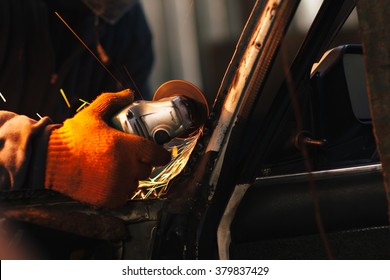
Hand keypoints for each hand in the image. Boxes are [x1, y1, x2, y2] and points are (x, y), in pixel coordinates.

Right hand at [44, 89, 170, 207]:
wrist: (50, 161)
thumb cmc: (72, 137)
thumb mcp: (92, 114)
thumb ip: (112, 101)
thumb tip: (129, 93)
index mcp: (127, 147)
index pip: (158, 154)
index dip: (161, 154)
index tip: (159, 152)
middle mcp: (126, 168)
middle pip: (147, 168)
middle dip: (142, 162)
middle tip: (130, 156)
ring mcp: (118, 185)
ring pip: (136, 183)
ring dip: (131, 176)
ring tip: (117, 167)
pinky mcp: (109, 199)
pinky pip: (125, 195)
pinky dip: (121, 189)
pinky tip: (110, 179)